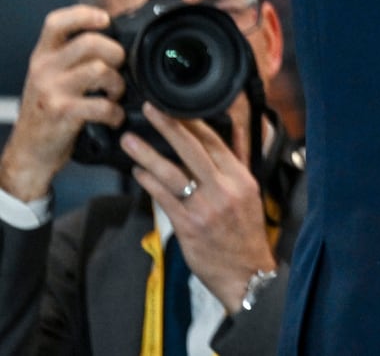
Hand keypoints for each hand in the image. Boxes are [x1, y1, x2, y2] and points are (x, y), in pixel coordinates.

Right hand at [0, 6, 124, 201]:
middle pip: (90, 42)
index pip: (56, 22)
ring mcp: (51, 90)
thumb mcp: (50, 78)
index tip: (105, 19)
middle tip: (118, 68)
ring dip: (117, 83)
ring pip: (99, 69)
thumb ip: (71, 59)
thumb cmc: (46, 113)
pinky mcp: (62, 112)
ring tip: (115, 94)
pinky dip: (115, 112)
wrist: (28, 152)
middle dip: (115, 53)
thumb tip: (111, 41)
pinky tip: (113, 117)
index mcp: (42, 57)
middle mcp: (44, 69)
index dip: (83, 15)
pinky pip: (102, 104)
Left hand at [124, 105, 276, 313]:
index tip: (176, 107)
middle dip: (169, 127)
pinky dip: (148, 183)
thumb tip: (221, 140)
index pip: (216, 142)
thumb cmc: (245, 233)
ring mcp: (205, 208)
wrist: (245, 272)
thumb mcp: (249, 194)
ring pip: (172, 173)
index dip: (194, 122)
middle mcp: (224, 189)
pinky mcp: (188, 226)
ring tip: (130, 141)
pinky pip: (164, 198)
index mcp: (241, 178)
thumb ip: (234, 167)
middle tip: (150, 110)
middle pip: (193, 150)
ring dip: (148, 154)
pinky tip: (137, 172)